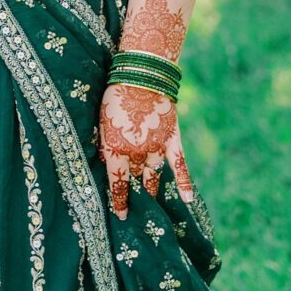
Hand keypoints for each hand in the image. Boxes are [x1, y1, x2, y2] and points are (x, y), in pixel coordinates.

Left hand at [99, 83, 192, 218]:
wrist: (142, 75)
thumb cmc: (115, 95)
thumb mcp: (102, 121)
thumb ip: (105, 144)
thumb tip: (106, 161)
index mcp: (116, 150)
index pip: (117, 183)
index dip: (119, 200)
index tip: (122, 215)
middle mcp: (137, 153)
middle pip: (136, 178)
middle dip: (135, 193)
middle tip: (135, 210)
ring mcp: (157, 147)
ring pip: (154, 174)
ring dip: (151, 187)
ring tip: (150, 200)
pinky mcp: (172, 139)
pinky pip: (180, 165)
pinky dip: (184, 183)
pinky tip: (188, 199)